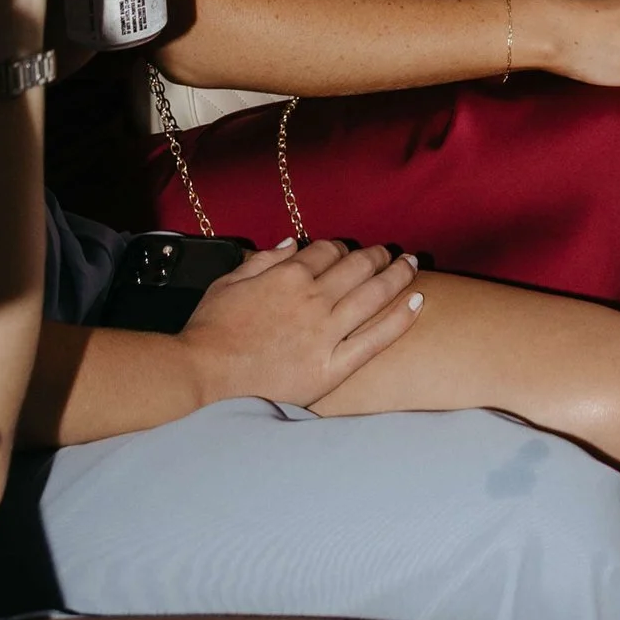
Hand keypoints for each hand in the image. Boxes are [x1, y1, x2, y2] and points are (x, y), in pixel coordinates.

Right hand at [176, 236, 424, 409]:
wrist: (202, 376)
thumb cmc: (209, 331)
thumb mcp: (228, 283)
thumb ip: (262, 259)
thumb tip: (290, 243)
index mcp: (289, 274)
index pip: (328, 250)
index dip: (341, 248)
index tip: (347, 252)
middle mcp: (314, 297)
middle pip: (358, 266)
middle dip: (378, 256)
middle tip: (391, 252)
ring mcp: (326, 331)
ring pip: (374, 294)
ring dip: (398, 275)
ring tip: (413, 264)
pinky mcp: (332, 365)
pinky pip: (375, 339)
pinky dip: (400, 318)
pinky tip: (418, 302)